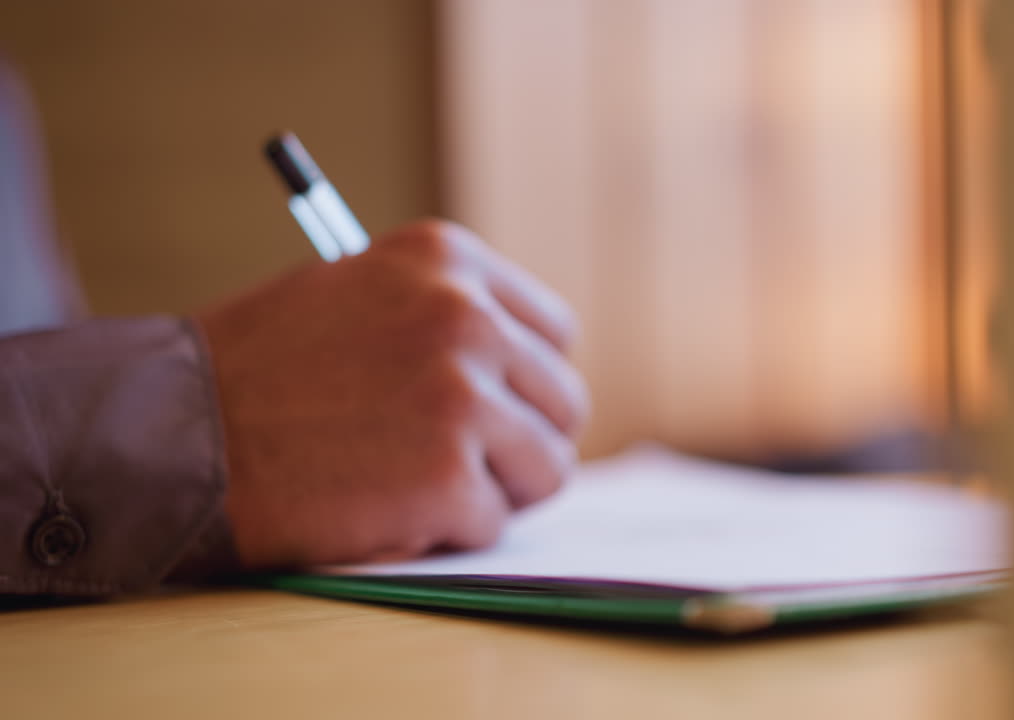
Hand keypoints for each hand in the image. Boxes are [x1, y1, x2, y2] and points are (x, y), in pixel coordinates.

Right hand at [195, 220, 588, 569]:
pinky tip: (384, 507)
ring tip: (420, 485)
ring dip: (494, 490)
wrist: (175, 435)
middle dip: (521, 442)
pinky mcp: (448, 476)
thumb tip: (524, 366)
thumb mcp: (360, 293)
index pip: (554, 332)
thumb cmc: (258, 371)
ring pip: (547, 467)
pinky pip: (492, 522)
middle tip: (461, 462)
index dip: (528, 383)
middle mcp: (467, 317)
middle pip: (564, 402)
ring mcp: (463, 397)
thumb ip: (444, 315)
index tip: (497, 408)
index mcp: (448, 260)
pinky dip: (446, 532)